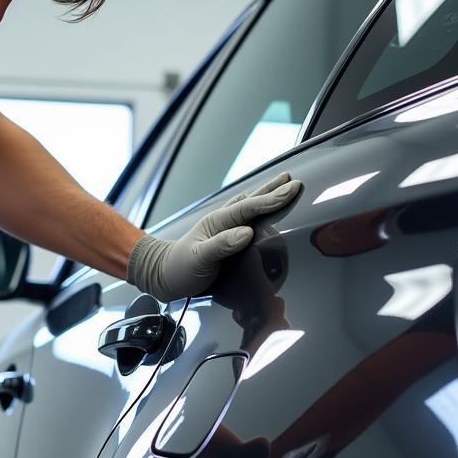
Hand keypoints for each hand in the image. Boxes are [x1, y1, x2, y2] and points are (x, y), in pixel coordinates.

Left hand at [126, 172, 301, 300]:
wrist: (164, 276)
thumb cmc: (180, 269)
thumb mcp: (199, 259)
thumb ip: (221, 245)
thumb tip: (245, 233)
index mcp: (218, 223)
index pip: (249, 208)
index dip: (271, 199)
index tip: (291, 189)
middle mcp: (222, 222)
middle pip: (252, 201)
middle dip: (273, 191)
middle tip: (294, 181)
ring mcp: (224, 229)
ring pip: (249, 208)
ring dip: (266, 197)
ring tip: (283, 185)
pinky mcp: (226, 240)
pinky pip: (246, 220)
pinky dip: (258, 211)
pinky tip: (265, 209)